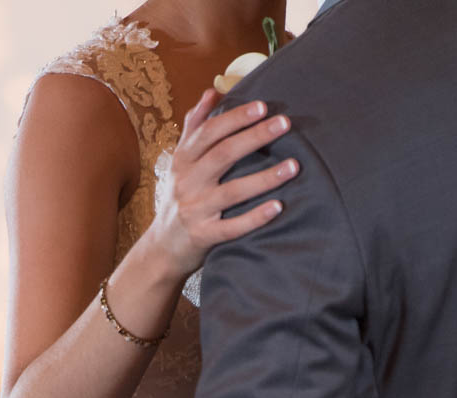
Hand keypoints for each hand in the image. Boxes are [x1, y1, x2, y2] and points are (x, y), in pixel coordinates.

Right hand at [146, 89, 298, 279]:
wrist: (162, 247)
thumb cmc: (179, 197)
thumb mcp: (180, 161)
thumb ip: (195, 127)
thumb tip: (212, 92)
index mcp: (183, 160)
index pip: (209, 132)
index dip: (235, 118)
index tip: (262, 106)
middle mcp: (187, 183)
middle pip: (222, 155)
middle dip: (255, 137)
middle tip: (285, 123)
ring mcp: (195, 210)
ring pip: (232, 191)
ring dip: (264, 178)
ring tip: (294, 166)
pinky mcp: (204, 237)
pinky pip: (232, 227)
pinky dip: (255, 217)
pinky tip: (278, 207)